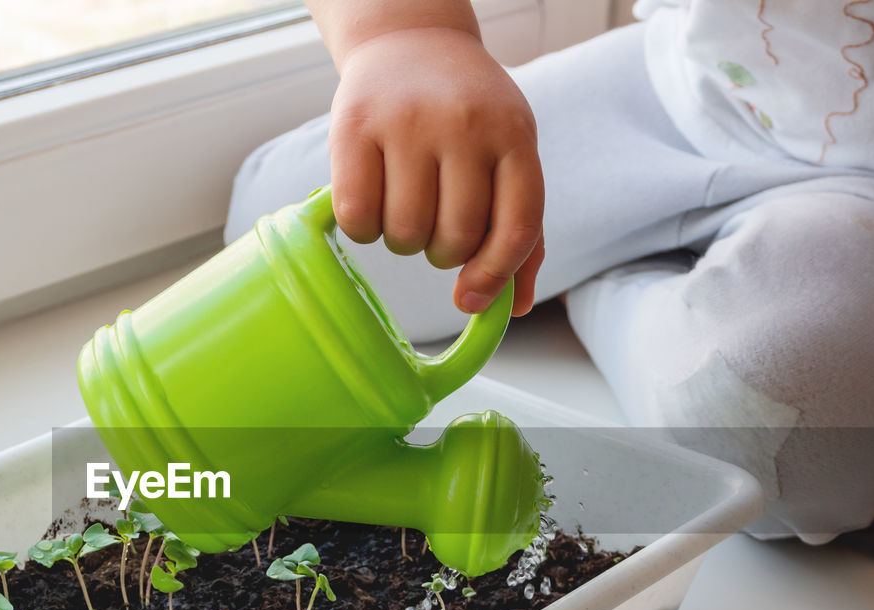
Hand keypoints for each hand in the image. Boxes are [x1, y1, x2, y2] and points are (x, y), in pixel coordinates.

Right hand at [327, 26, 543, 316]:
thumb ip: (519, 229)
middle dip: (441, 253)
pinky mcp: (354, 127)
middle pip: (454, 239)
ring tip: (402, 208)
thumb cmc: (466, 112)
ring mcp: (407, 122)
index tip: (469, 300)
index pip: (517, 227)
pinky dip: (361, 229)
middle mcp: (465, 124)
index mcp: (515, 134)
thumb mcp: (508, 153)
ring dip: (400, 241)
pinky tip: (370, 203)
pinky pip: (356, 217)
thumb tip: (516, 307)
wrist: (410, 39)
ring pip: (404, 233)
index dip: (495, 275)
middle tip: (432, 227)